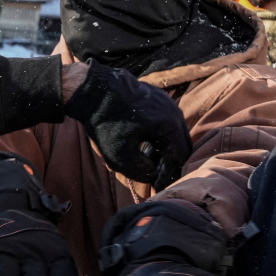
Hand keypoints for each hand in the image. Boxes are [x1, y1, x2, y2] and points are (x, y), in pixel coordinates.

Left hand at [64, 62, 191, 187]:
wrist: (93, 90)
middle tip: (155, 175)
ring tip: (148, 160)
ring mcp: (167, 102)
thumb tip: (154, 176)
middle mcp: (174, 112)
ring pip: (176, 133)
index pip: (179, 157)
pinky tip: (145, 143)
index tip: (158, 185)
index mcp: (169, 125)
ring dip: (166, 149)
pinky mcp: (158, 98)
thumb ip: (142, 171)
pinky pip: (168, 121)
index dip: (169, 174)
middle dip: (170, 162)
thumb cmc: (105, 123)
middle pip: (182, 144)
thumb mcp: (120, 156)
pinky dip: (161, 136)